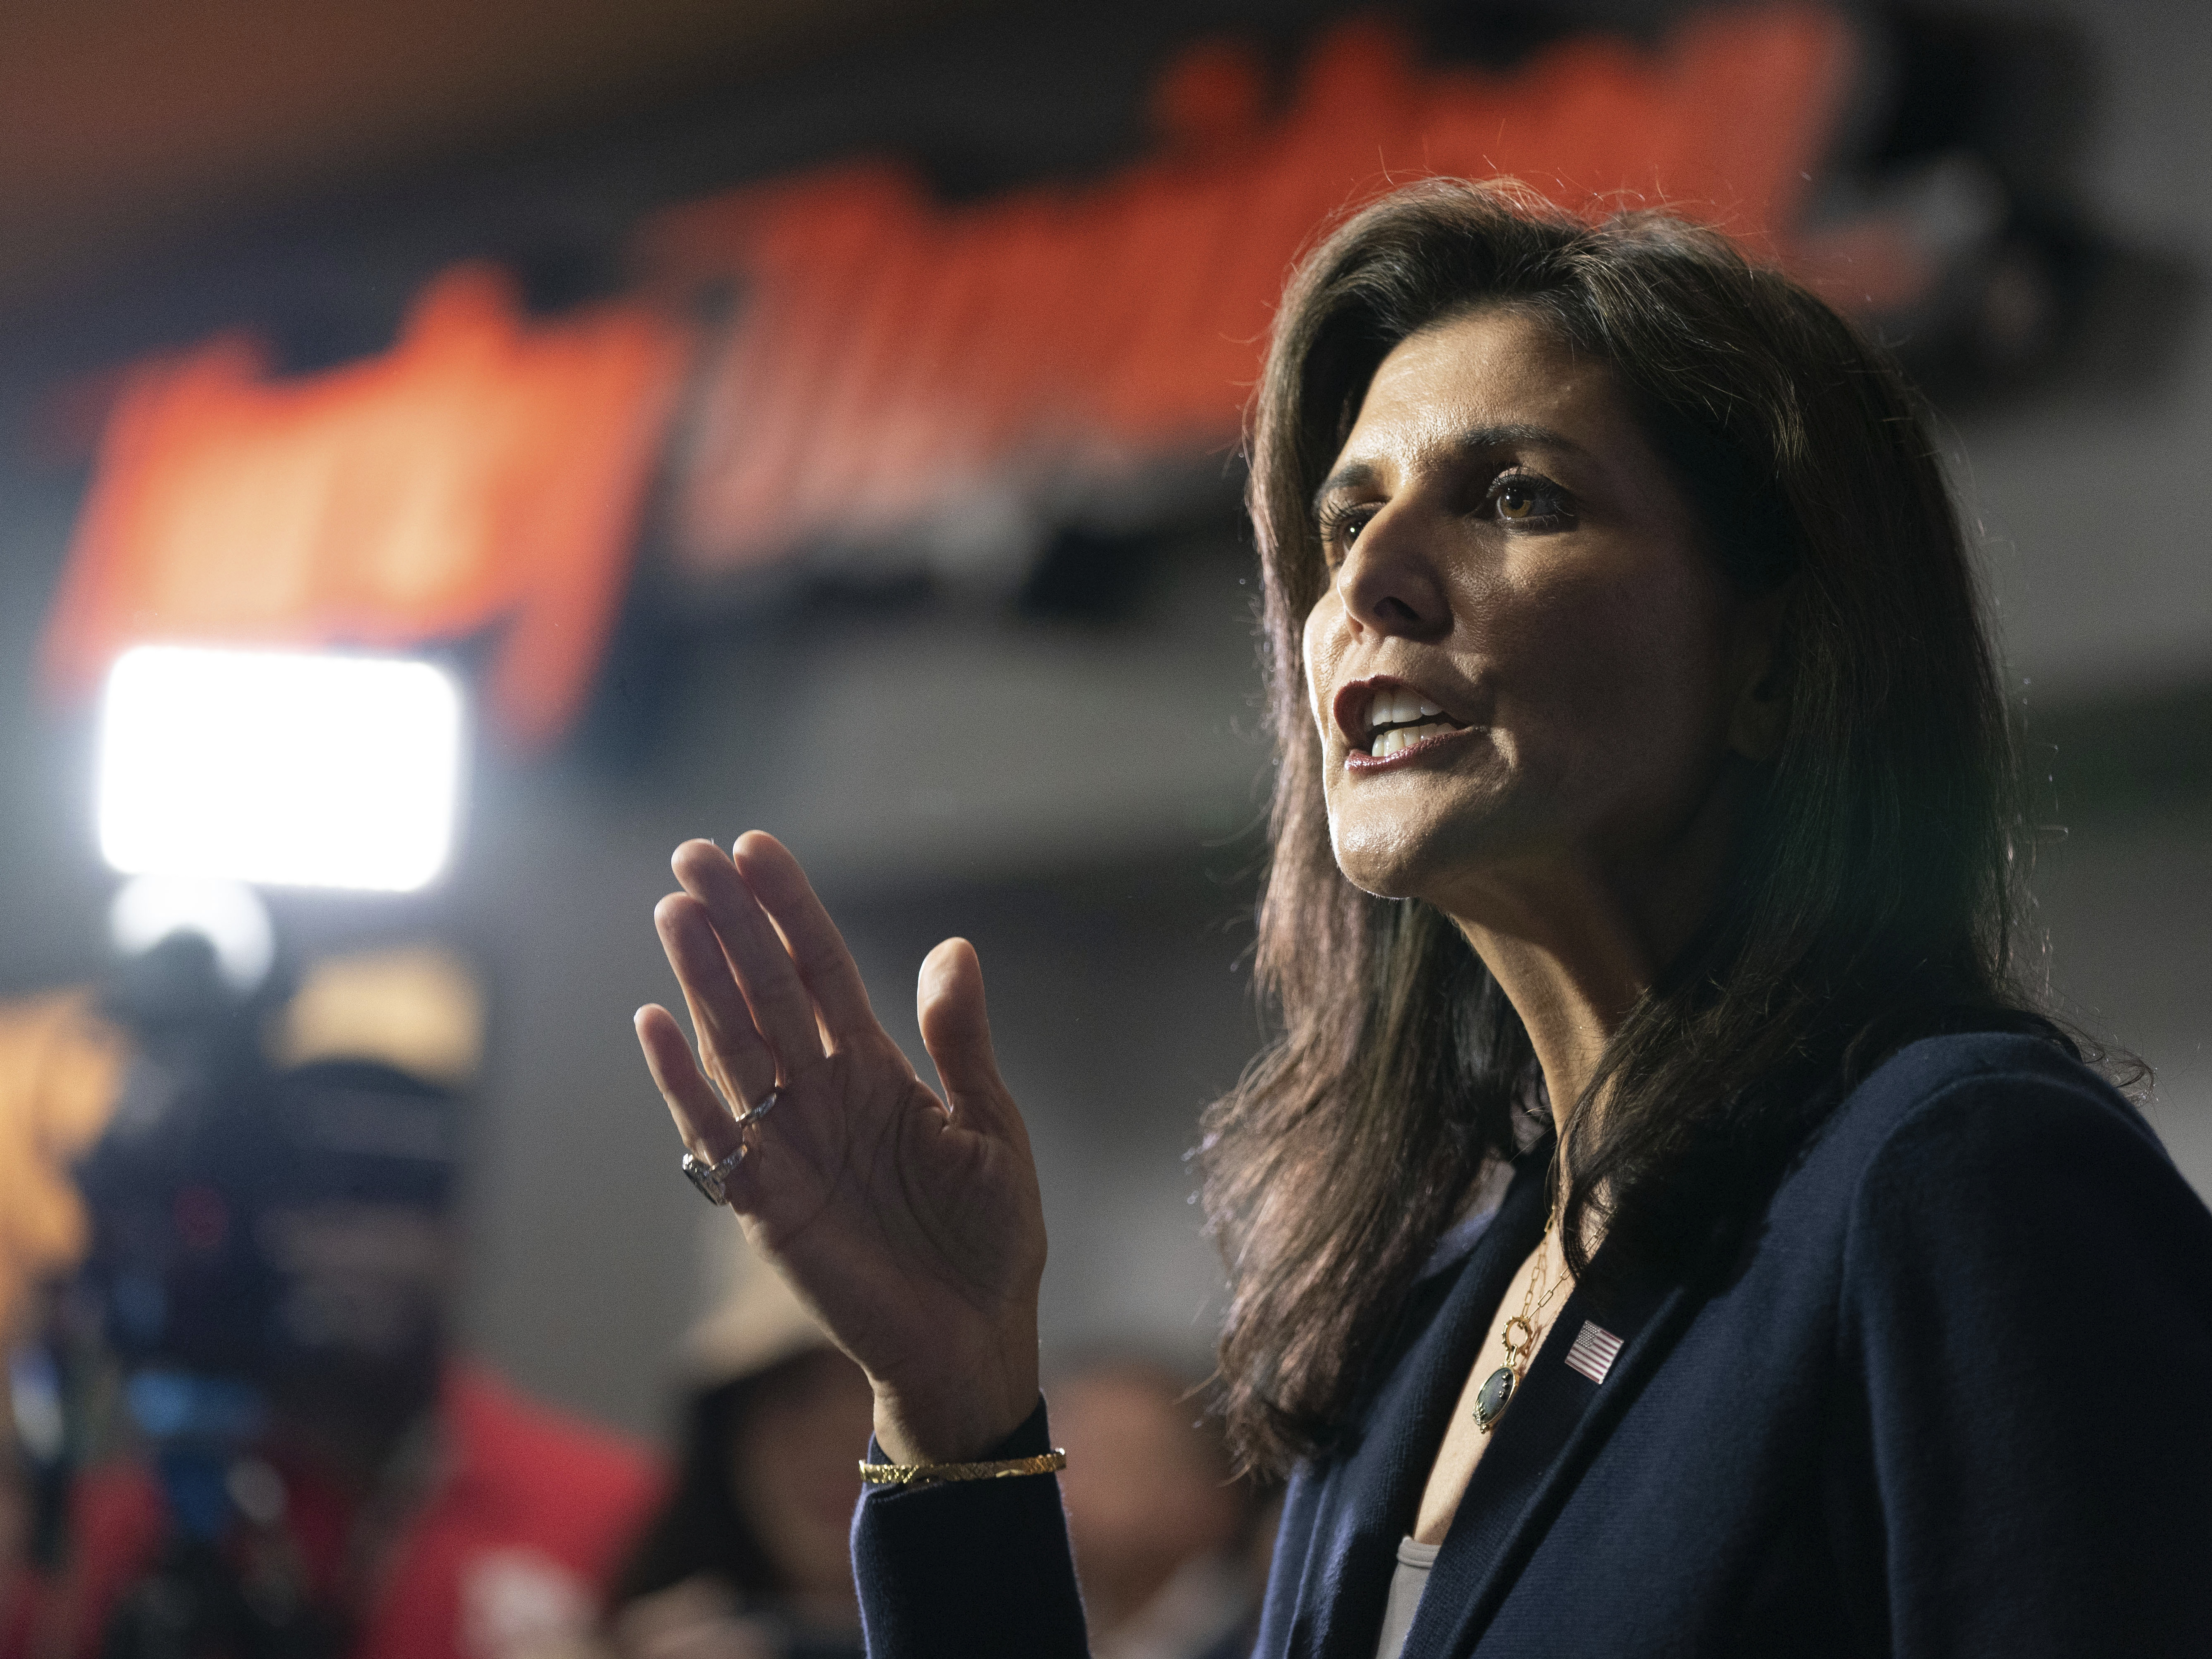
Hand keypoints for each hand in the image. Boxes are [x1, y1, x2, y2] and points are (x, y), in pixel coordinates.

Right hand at [634, 833, 1046, 1461]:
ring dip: (700, 981)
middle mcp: (823, 1095)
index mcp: (879, 1071)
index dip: (790, 911)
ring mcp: (788, 1144)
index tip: (757, 848)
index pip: (822, 971)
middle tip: (692, 855)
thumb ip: (962, 1045)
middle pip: (765, 992)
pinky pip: (713, 1134)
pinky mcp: (765, 1202)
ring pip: (733, 1045)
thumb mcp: (992, 1131)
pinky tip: (654, 1023)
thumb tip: (954, 947)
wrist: (973, 1338)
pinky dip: (682, 1082)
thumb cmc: (990, 1237)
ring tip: (675, 911)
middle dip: (732, 925)